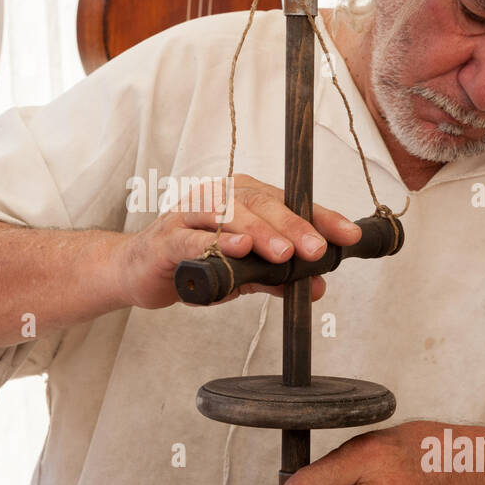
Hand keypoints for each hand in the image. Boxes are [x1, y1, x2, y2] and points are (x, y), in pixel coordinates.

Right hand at [115, 173, 362, 309]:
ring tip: (285, 254)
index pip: (288, 202)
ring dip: (260, 233)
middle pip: (261, 204)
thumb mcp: (240, 272)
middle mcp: (218, 197)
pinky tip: (237, 250)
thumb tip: (317, 286)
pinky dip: (216, 242)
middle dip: (294, 226)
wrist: (136, 270)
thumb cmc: (191, 262)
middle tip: (318, 250)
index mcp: (242, 198)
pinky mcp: (166, 239)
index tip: (348, 236)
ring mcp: (189, 214)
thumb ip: (276, 277)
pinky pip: (194, 237)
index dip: (320, 217)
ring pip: (229, 215)